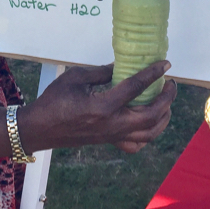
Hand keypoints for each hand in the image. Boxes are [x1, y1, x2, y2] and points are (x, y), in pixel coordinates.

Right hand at [19, 60, 176, 153]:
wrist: (40, 127)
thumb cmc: (54, 99)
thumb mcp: (77, 77)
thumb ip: (103, 72)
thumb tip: (123, 64)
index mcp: (103, 106)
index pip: (136, 87)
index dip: (153, 73)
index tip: (165, 64)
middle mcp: (112, 125)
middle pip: (151, 115)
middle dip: (166, 99)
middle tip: (170, 83)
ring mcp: (112, 136)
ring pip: (149, 133)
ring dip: (163, 116)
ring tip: (165, 101)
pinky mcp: (109, 142)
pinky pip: (136, 144)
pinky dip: (149, 134)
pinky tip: (149, 121)